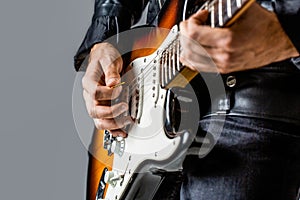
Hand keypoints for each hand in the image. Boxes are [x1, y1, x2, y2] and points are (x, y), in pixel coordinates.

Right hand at [82, 42, 130, 136]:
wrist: (103, 57)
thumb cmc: (105, 58)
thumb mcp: (109, 58)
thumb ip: (111, 70)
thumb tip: (113, 83)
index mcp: (89, 82)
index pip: (95, 93)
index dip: (108, 93)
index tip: (119, 89)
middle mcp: (89, 95)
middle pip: (93, 111)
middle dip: (110, 113)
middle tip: (124, 108)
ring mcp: (95, 103)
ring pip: (98, 121)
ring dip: (112, 124)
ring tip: (126, 121)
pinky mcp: (103, 108)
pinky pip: (105, 122)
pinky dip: (113, 129)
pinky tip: (122, 131)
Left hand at [179, 2, 298, 73]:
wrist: (278, 42)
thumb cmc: (265, 28)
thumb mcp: (243, 11)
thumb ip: (221, 9)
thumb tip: (205, 10)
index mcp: (227, 40)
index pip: (193, 33)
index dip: (191, 21)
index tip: (199, 16)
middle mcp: (223, 55)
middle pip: (189, 46)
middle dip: (184, 32)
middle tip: (190, 24)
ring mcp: (222, 65)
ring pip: (191, 59)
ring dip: (185, 46)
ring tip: (188, 36)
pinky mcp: (223, 69)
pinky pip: (199, 68)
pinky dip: (189, 59)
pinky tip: (188, 53)